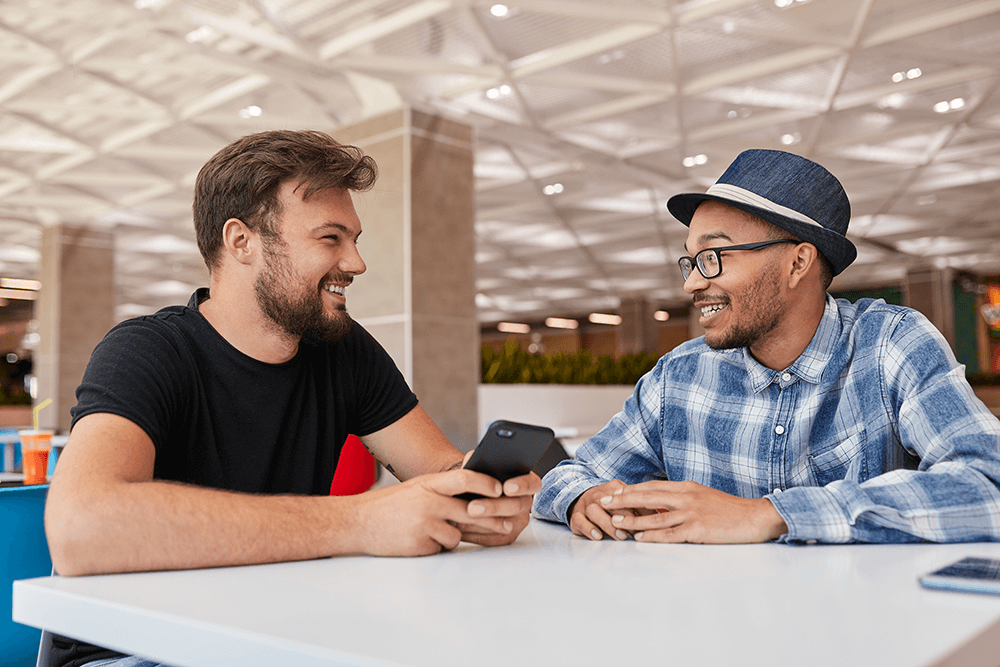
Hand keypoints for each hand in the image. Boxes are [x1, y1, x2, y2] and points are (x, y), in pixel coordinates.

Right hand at [346, 468, 509, 555]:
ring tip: (430, 530)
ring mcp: (424, 525)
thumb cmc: (388, 505)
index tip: (500, 489)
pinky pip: (441, 549)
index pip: (464, 478)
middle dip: (491, 520)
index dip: (485, 483)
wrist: (357, 522)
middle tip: (506, 524)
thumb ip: (442, 490)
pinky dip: (435, 546)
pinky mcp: (419, 546)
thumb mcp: (416, 488)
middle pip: (471, 511)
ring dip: (452, 536)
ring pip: (457, 535)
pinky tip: (418, 540)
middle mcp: (428, 503)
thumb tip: (473, 496)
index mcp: (428, 485)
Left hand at [453, 451, 540, 546]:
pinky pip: (494, 538)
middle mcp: (525, 502)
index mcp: (525, 482)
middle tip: (473, 507)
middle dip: (493, 507)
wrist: (470, 494)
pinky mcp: (507, 536)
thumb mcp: (479, 465)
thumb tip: (474, 458)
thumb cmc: (479, 478)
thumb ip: (479, 460)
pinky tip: (462, 527)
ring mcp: (518, 521)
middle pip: (516, 506)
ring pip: (505, 526)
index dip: (522, 485)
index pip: (532, 483)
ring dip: (482, 523)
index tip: (506, 487)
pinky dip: (477, 534)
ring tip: (463, 518)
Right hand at [569, 480, 651, 540]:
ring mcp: (586, 505)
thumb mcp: (625, 500)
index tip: (651, 521)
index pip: (627, 497)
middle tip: (635, 532)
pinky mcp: (576, 516)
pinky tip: (597, 536)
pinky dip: (588, 528)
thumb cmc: (609, 504)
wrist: (581, 498)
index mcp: (614, 489)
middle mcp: (599, 495)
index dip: (640, 509)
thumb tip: (661, 515)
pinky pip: (579, 520)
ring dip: (608, 524)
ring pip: (594, 511)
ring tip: (620, 536)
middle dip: (624, 518)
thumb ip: (641, 506)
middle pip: (611, 503)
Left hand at [598, 481, 786, 543]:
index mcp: (686, 487)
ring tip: (615, 522)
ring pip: (654, 516)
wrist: (753, 517)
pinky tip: (640, 538)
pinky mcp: (697, 529)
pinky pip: (670, 533)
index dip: (631, 489)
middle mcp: (686, 497)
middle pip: (648, 497)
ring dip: (632, 519)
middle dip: (624, 500)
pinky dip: (653, 536)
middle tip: (604, 502)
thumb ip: (681, 498)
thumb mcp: (702, 496)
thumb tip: (659, 504)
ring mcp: (691, 513)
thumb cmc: (728, 509)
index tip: (614, 491)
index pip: (652, 486)